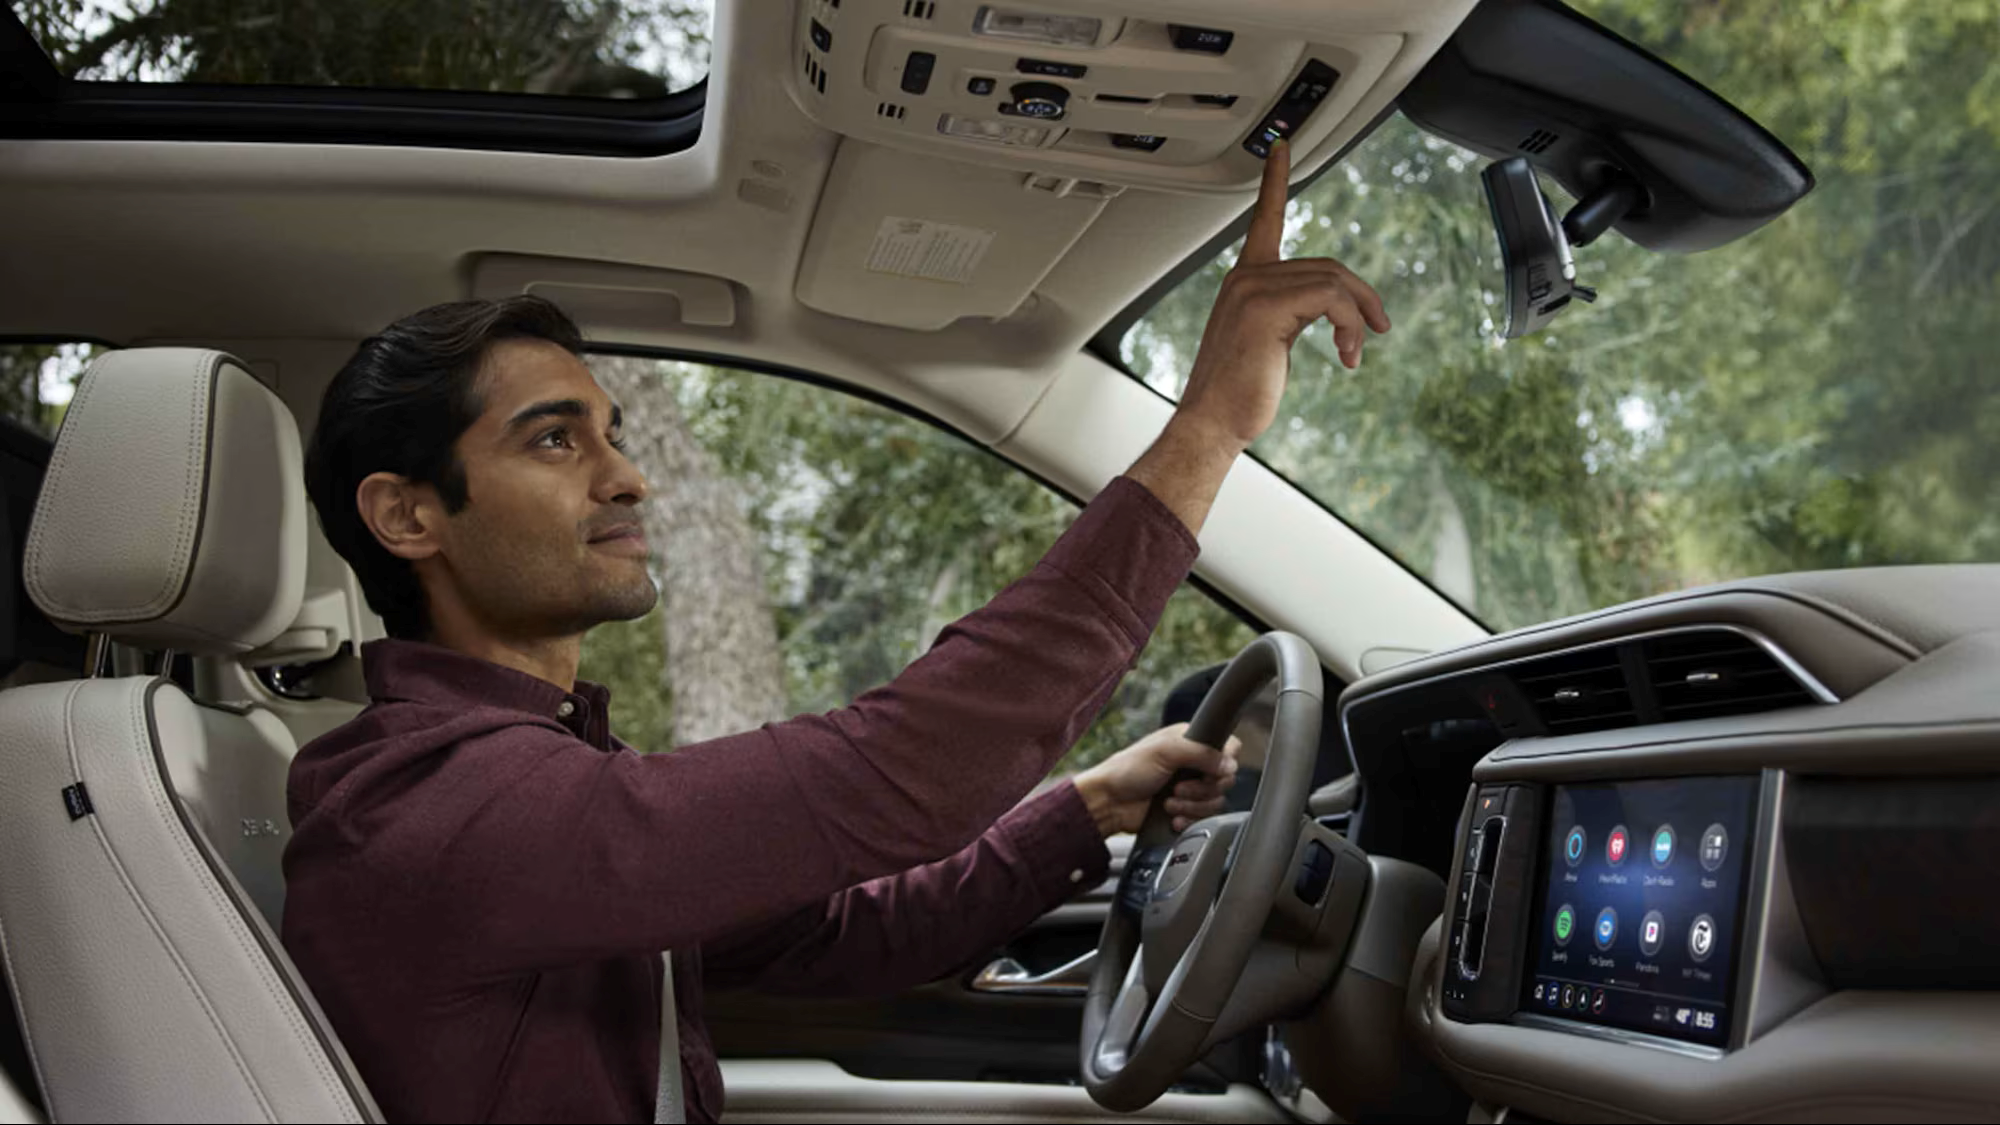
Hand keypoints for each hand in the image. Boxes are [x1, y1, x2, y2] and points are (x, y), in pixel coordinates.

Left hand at [1072, 723, 1240, 836]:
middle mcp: (1195, 763)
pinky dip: (1188, 820)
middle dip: (1200, 789)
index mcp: (1191, 741)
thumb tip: (1230, 765)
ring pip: (1216, 801)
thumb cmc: (1128, 770)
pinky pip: (1205, 819)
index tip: (1206, 771)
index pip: (1229, 747)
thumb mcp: (1164, 751)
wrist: (1110, 803)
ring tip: (1168, 802)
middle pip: (1225, 779)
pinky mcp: (1187, 809)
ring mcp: (1192, 787)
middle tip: (1177, 788)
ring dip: (1191, 806)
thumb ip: (1200, 752)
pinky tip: (1171, 817)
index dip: (1222, 762)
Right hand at [1174, 139, 1391, 452]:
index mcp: (1244, 280)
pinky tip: (1347, 356)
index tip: (1282, 147)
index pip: (1265, 217)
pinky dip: (1350, 326)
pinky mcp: (1265, 308)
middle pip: (1326, 264)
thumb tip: (1330, 312)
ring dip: (1358, 317)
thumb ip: (1289, 312)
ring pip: (1333, 281)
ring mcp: (1252, 289)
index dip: (1275, 179)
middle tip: (1376, 329)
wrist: (1212, 423)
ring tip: (1355, 351)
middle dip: (1361, 296)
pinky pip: (1331, 300)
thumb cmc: (1237, 394)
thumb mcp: (1269, 343)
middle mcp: (1246, 276)